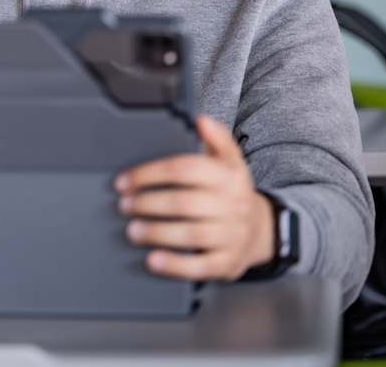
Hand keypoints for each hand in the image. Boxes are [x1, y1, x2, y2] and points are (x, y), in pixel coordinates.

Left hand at [114, 115, 274, 280]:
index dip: (149, 174)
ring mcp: (232, 236)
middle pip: (184, 202)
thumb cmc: (232, 192)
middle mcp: (232, 205)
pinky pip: (201, 266)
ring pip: (191, 234)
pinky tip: (153, 260)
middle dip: (148, 203)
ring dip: (157, 233)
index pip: (183, 169)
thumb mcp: (230, 160)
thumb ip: (217, 137)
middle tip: (124, 205)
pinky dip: (175, 265)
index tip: (123, 181)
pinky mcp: (228, 263)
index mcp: (228, 176)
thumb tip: (201, 119)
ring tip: (133, 230)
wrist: (261, 230)